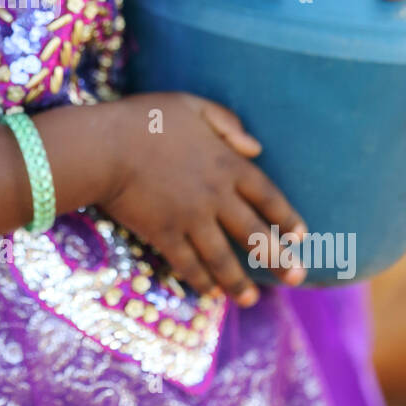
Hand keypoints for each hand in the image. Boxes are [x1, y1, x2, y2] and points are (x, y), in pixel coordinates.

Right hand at [99, 92, 308, 307]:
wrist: (105, 146)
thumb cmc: (146, 120)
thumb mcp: (192, 106)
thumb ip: (227, 123)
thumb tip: (256, 148)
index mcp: (227, 165)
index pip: (267, 196)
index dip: (286, 217)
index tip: (300, 236)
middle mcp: (216, 197)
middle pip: (255, 233)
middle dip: (278, 258)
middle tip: (297, 277)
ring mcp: (191, 219)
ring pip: (223, 257)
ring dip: (239, 282)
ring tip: (251, 300)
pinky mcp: (164, 234)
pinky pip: (188, 263)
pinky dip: (200, 279)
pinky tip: (209, 292)